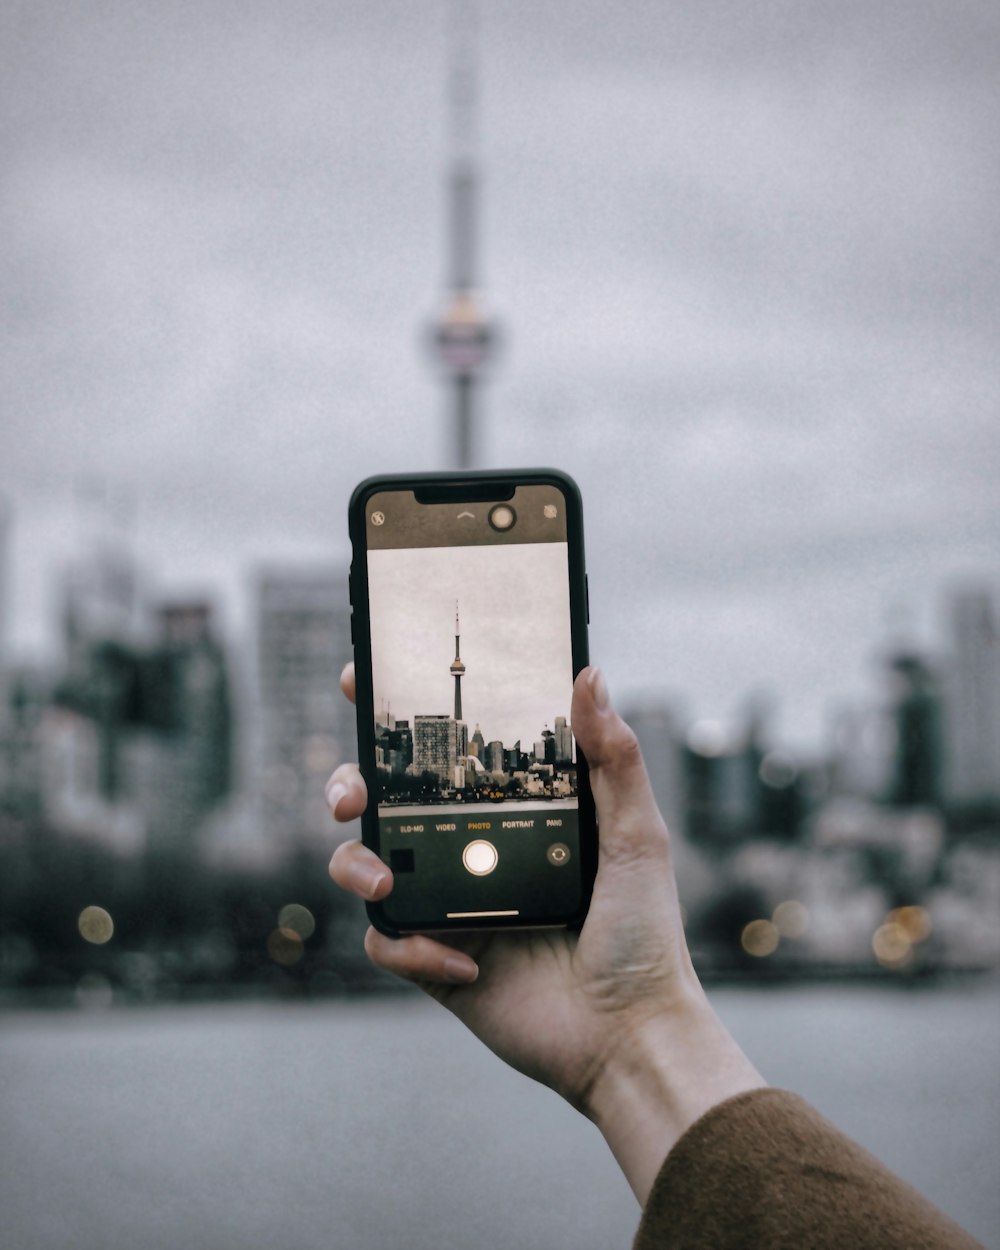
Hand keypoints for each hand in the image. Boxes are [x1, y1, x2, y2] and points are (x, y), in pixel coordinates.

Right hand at [327, 664, 764, 1201]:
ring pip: (364, 864)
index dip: (397, 718)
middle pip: (383, 801)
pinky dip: (411, 949)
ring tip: (385, 879)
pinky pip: (388, 941)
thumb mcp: (635, 836)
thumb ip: (614, 758)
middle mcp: (470, 850)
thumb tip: (590, 675)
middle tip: (352, 795)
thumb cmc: (644, 934)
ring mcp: (448, 904)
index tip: (367, 682)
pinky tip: (464, 962)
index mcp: (510, 812)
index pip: (445, 753)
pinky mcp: (434, 961)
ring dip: (355, 864)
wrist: (629, 1035)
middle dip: (347, 784)